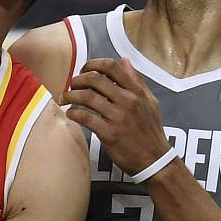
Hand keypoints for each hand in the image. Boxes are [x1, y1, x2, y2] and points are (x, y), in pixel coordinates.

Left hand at [63, 58, 170, 177]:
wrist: (155, 160)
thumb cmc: (150, 130)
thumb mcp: (150, 102)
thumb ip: (136, 81)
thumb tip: (124, 60)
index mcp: (137, 92)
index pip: (112, 67)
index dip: (92, 65)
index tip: (83, 70)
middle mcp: (128, 101)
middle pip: (94, 79)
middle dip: (77, 80)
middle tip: (71, 86)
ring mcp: (118, 117)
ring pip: (87, 97)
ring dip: (70, 96)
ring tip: (65, 99)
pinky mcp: (109, 133)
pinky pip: (85, 117)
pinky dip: (73, 113)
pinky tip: (71, 114)